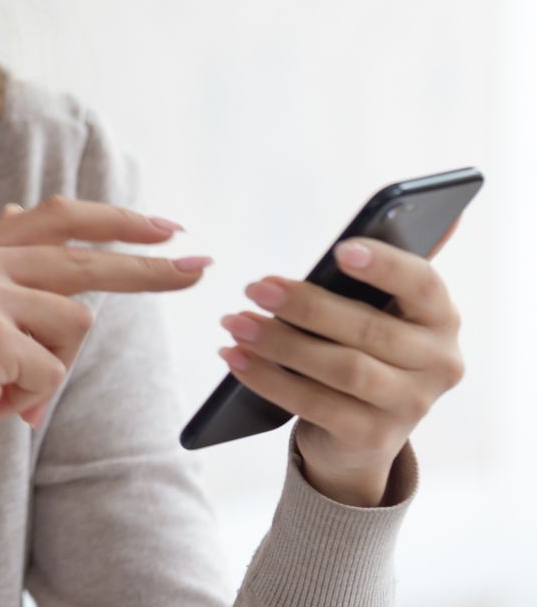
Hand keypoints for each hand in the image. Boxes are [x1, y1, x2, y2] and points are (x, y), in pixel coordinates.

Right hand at [0, 195, 213, 472]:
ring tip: (5, 387)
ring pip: (76, 322)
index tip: (165, 227)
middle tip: (201, 268)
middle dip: (148, 269)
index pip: (59, 216)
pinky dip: (33, 398)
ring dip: (53, 368)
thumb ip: (2, 265)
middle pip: (85, 258)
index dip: (115, 220)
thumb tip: (22, 209)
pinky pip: (53, 369)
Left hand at [219, 220, 464, 504]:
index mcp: (439, 317)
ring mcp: (410, 406)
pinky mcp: (373, 438)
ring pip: (341, 369)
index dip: (385, 265)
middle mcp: (438, 363)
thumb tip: (372, 235)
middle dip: (305, 306)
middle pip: (368, 329)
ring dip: (279, 343)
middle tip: (253, 288)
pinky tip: (234, 358)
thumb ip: (374, 272)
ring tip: (234, 322)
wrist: (358, 433)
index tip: (340, 249)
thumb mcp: (372, 308)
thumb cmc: (360, 346)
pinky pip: (315, 406)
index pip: (422, 283)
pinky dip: (268, 380)